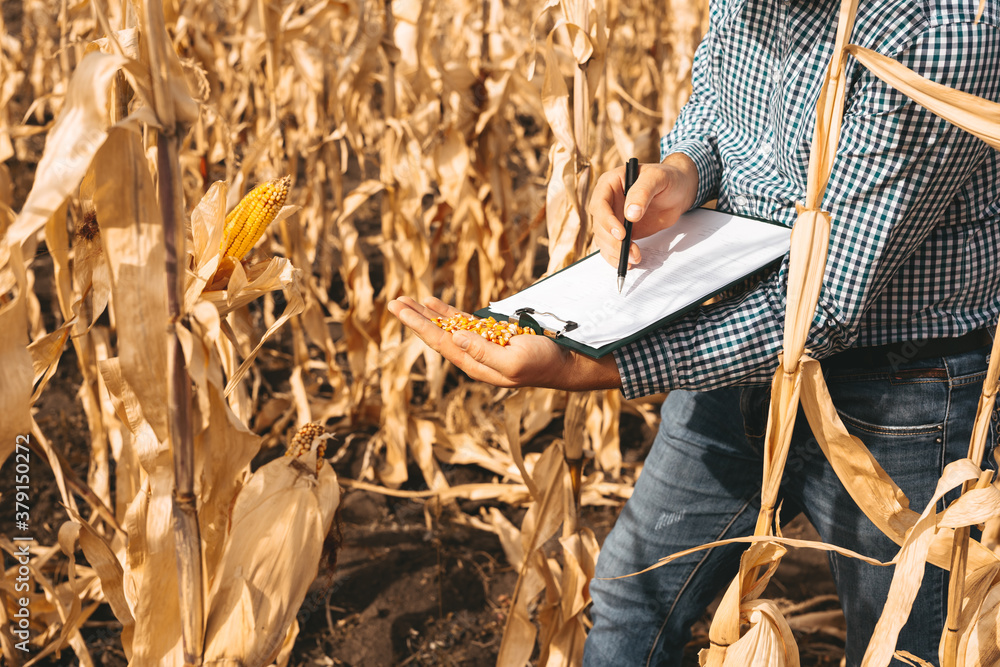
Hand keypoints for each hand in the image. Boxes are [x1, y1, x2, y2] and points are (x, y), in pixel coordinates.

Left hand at [388, 296, 620, 390]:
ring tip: (405, 300)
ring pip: (446, 327)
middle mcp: (472, 356)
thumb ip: (483, 352)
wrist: (564, 363)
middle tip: (394, 303)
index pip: (440, 343)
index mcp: (474, 365)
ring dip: (426, 313)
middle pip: (437, 335)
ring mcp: (481, 345)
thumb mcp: (513, 361)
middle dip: (415, 318)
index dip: (419, 326)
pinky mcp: (491, 335)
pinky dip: (446, 312)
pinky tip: (432, 303)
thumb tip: (454, 337)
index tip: (401, 311)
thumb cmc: (542, 364)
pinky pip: (462, 322)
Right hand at [588, 152, 699, 267]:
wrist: (678, 191)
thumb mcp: (657, 178)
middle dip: (612, 242)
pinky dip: (617, 257)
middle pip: (599, 226)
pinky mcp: (622, 232)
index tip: (621, 234)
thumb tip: (630, 215)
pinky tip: (628, 262)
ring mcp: (614, 218)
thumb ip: (643, 193)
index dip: (607, 221)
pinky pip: (612, 247)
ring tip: (635, 258)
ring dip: (616, 252)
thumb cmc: (667, 178)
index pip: (599, 204)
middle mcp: (608, 202)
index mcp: (610, 184)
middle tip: (628, 251)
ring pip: (604, 240)